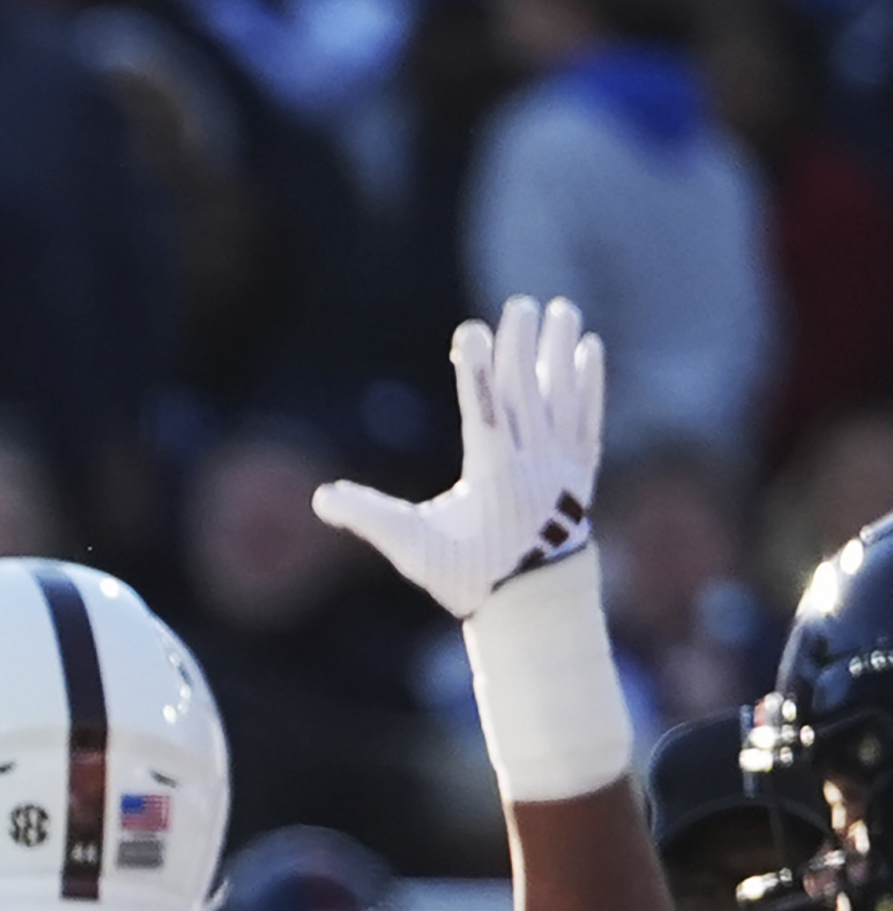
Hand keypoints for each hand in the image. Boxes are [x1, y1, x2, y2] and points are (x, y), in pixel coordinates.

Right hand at [310, 296, 603, 618]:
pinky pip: (588, 417)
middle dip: (521, 346)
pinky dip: (589, 383)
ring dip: (560, 352)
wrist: (536, 606)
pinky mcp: (581, 472)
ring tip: (562, 309)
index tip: (474, 330)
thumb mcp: (412, 548)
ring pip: (561, 398)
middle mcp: (532, 466)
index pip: (484, 414)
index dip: (477, 371)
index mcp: (491, 478)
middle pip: (525, 394)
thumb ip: (369, 517)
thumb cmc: (468, 574)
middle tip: (520, 304)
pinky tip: (588, 349)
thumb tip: (320, 498)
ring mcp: (561, 467)